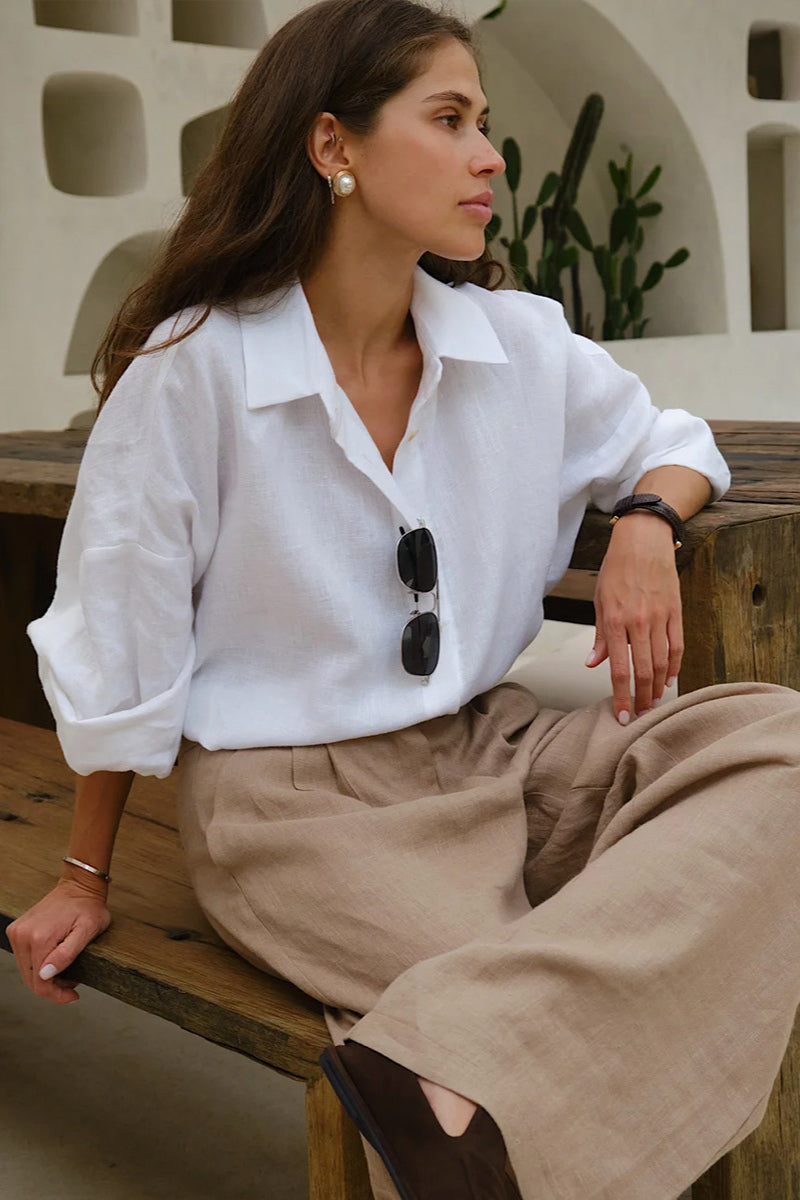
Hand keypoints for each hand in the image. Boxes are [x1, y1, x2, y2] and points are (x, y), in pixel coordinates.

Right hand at [6, 877, 110, 1003]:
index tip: (73, 996)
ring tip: (67, 972)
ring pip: (26, 971)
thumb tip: (47, 974)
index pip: (40, 982)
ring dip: (45, 978)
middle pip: (30, 979)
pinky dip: (38, 966)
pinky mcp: (17, 930)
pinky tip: (55, 963)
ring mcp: (17, 932)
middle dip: (52, 987)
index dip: (56, 995)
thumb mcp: (87, 931)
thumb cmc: (88, 907)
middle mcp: (22, 935)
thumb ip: (67, 954)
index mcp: (39, 938)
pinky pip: (24, 958)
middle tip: (72, 984)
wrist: (78, 885)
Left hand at [586, 510, 682, 722]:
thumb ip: (600, 636)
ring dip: (658, 687)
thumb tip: (593, 664)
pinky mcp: (675, 612)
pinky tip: (668, 679)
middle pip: (644, 672)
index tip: (623, 717)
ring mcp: (660, 618)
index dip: (622, 697)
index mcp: (615, 621)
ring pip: (662, 663)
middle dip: (642, 699)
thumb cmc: (616, 571)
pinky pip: (677, 646)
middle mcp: (638, 623)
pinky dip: (674, 666)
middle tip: (640, 716)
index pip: (620, 670)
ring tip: (653, 703)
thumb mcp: (600, 601)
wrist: (643, 542)